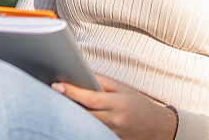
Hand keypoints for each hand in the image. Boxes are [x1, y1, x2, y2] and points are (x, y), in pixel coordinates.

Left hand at [51, 74, 177, 139]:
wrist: (156, 127)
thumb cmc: (138, 103)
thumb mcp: (123, 88)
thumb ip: (103, 82)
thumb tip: (83, 75)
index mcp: (117, 103)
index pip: (90, 98)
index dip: (72, 92)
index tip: (57, 85)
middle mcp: (113, 120)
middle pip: (83, 112)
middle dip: (66, 102)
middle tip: (51, 92)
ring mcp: (110, 132)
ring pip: (84, 123)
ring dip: (71, 112)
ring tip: (58, 101)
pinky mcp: (108, 139)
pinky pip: (90, 129)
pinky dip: (81, 121)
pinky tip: (72, 114)